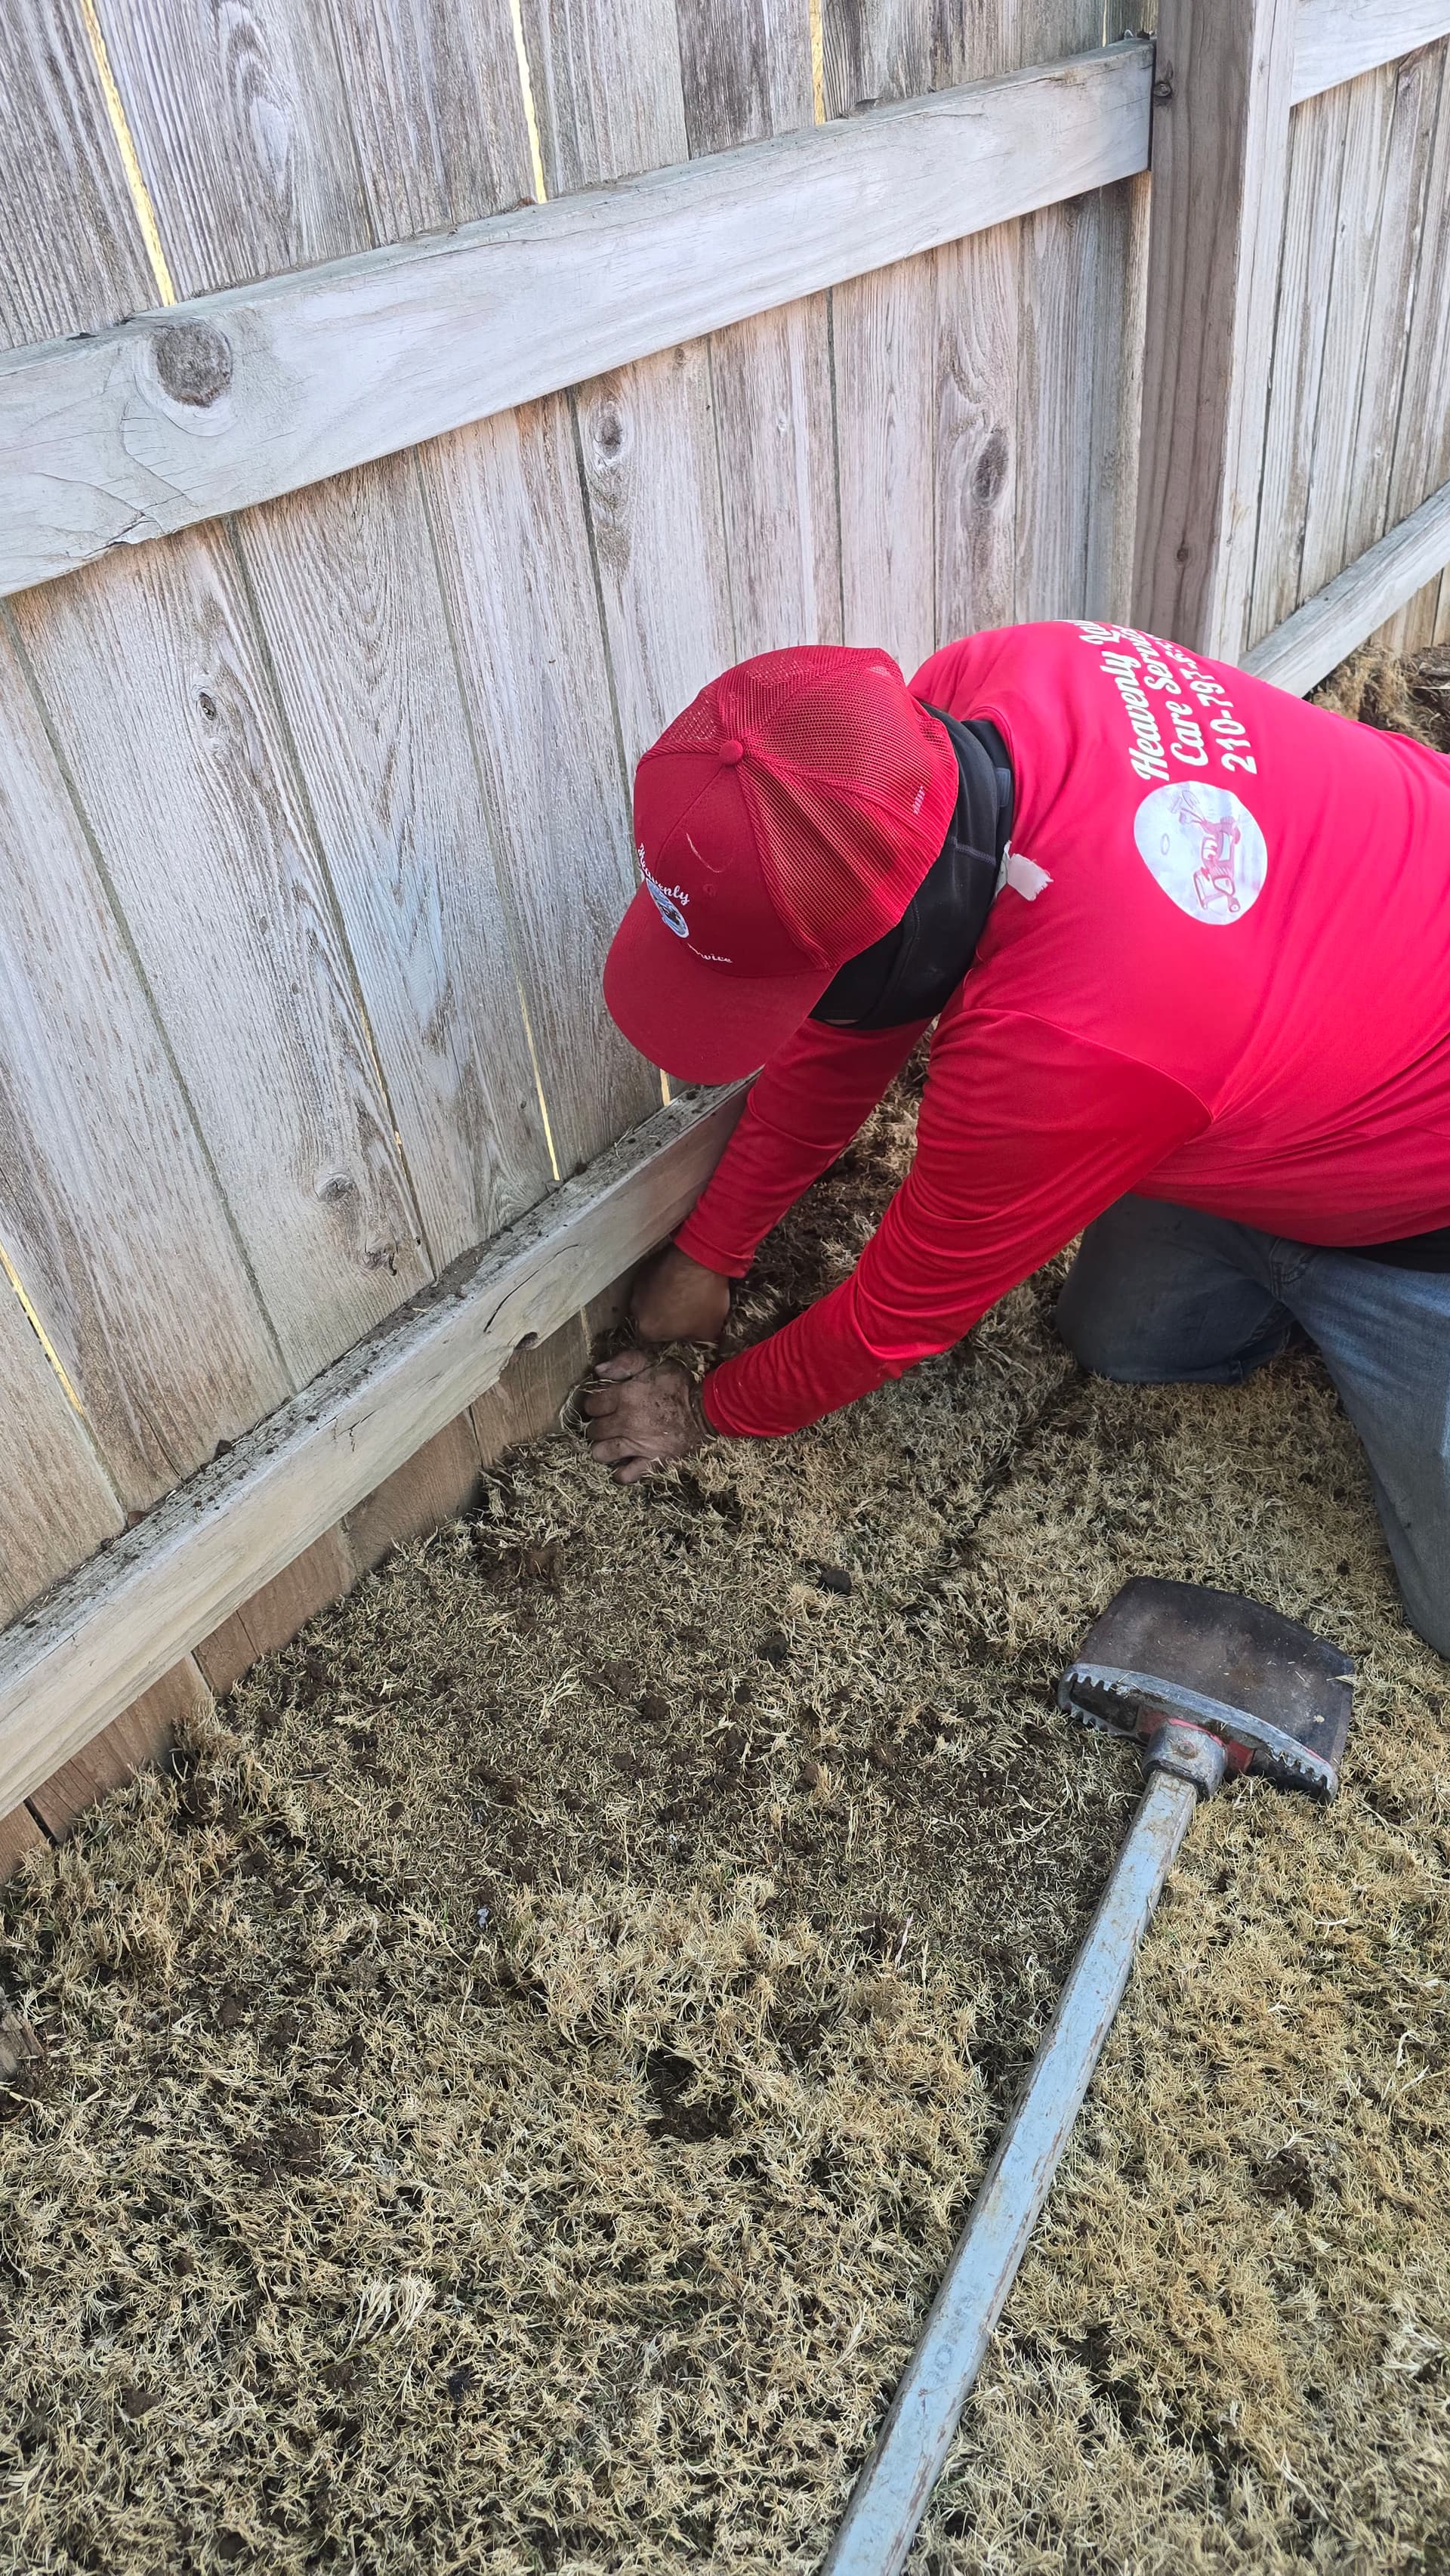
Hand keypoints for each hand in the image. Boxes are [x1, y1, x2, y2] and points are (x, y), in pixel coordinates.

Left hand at [583, 1348, 706, 1482]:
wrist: (707, 1410)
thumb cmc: (680, 1385)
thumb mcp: (654, 1364)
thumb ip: (625, 1363)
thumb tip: (598, 1370)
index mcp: (624, 1396)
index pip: (592, 1405)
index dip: (594, 1404)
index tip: (601, 1405)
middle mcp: (625, 1422)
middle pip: (594, 1430)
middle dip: (597, 1426)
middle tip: (607, 1424)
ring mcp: (637, 1445)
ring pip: (602, 1452)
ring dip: (602, 1449)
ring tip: (611, 1444)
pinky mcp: (651, 1462)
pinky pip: (626, 1475)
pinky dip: (620, 1473)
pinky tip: (622, 1465)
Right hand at [630, 1243, 731, 1343]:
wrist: (701, 1258)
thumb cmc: (703, 1296)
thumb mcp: (709, 1330)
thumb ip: (696, 1341)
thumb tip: (697, 1339)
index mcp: (648, 1330)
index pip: (658, 1341)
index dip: (674, 1336)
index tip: (687, 1329)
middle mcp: (636, 1310)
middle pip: (652, 1320)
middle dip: (667, 1317)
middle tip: (687, 1310)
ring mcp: (638, 1287)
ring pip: (651, 1300)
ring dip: (664, 1299)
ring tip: (685, 1292)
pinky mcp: (645, 1268)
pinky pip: (654, 1282)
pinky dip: (664, 1282)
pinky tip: (681, 1278)